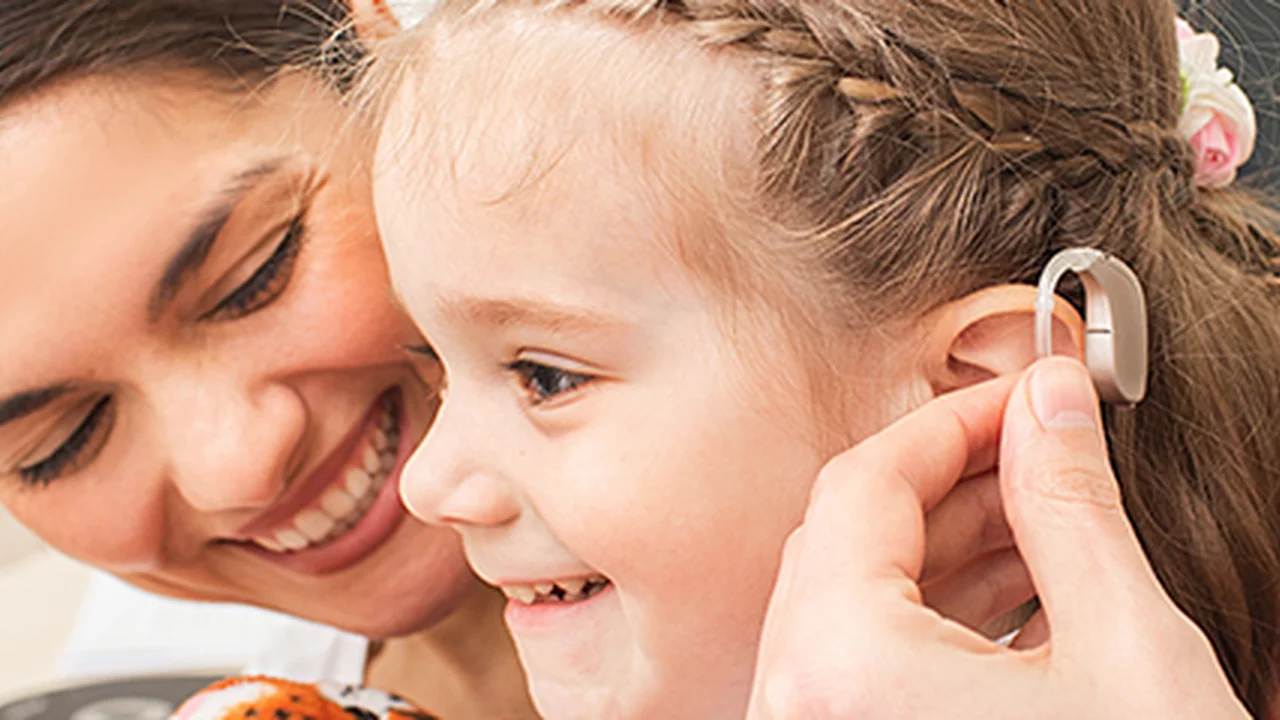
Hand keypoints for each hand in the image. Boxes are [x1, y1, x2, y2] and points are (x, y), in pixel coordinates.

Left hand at [747, 358, 1248, 718]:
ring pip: (862, 602)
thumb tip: (1054, 401)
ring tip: (1050, 519)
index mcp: (839, 666)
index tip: (1022, 393)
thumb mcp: (1125, 650)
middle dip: (955, 483)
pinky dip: (941, 619)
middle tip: (1041, 446)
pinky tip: (1026, 594)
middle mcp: (799, 706)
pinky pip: (871, 664)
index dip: (951, 420)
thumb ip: (1071, 506)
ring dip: (953, 548)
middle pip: (853, 539)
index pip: (865, 483)